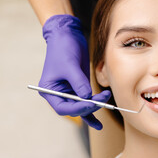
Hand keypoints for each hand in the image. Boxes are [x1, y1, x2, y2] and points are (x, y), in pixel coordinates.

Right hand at [39, 14, 108, 129]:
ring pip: (82, 106)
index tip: (91, 104)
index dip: (77, 108)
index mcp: (49, 90)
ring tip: (107, 103)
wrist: (67, 35)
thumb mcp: (70, 65)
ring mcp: (69, 91)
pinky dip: (94, 107)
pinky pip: (87, 100)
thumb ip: (79, 82)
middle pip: (73, 108)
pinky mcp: (79, 86)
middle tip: (103, 101)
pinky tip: (99, 122)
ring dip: (95, 106)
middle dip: (89, 106)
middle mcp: (58, 94)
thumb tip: (88, 98)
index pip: (62, 108)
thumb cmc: (63, 48)